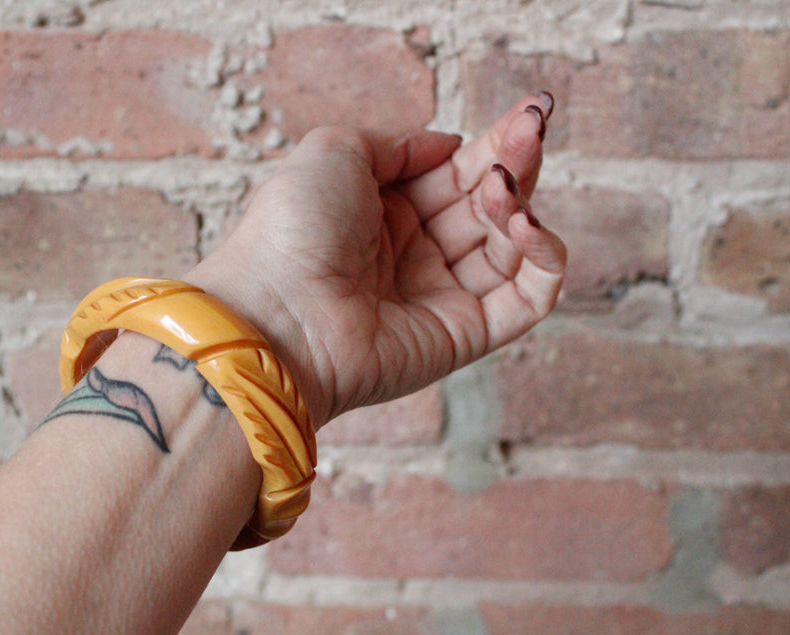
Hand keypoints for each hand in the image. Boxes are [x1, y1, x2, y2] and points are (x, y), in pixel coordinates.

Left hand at [187, 94, 565, 426]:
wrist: (278, 312)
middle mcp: (415, 253)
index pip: (457, 173)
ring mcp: (441, 294)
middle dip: (515, 163)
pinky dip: (544, 260)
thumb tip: (448, 145)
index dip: (494, 144)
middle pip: (489, 204)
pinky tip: (528, 226)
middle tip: (533, 129)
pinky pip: (527, 299)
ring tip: (503, 187)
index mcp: (385, 212)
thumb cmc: (292, 229)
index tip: (528, 112)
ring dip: (520, 207)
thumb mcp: (335, 151)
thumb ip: (397, 143)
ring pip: (511, 246)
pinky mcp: (466, 334)